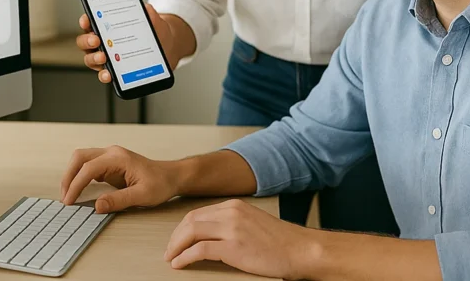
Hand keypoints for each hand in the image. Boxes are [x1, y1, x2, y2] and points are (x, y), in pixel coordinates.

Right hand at [60, 145, 181, 213]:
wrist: (171, 176)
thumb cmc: (160, 183)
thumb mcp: (142, 195)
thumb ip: (119, 200)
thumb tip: (97, 206)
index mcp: (118, 158)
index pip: (89, 168)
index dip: (76, 184)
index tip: (69, 201)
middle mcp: (111, 153)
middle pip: (80, 157)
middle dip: (68, 176)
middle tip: (65, 198)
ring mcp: (110, 157)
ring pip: (82, 160)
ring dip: (72, 176)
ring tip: (68, 196)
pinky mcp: (109, 164)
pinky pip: (88, 167)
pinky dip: (80, 177)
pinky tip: (78, 191)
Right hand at [76, 4, 173, 83]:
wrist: (167, 48)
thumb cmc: (155, 32)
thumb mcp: (153, 20)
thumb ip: (149, 13)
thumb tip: (146, 9)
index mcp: (108, 26)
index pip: (91, 22)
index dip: (85, 21)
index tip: (87, 20)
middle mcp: (104, 41)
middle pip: (85, 41)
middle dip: (88, 40)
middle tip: (96, 40)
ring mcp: (107, 57)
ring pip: (90, 58)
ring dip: (94, 58)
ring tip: (103, 58)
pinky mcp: (114, 71)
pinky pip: (104, 74)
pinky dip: (104, 75)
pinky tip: (109, 74)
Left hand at [164, 199, 315, 278]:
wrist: (300, 250)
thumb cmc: (280, 241)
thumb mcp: (252, 223)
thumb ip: (231, 223)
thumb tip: (208, 236)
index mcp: (234, 205)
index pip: (198, 213)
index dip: (182, 228)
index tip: (176, 240)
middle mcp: (231, 212)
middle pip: (190, 220)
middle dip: (175, 237)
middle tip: (169, 251)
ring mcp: (232, 229)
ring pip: (191, 232)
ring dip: (176, 246)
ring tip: (171, 258)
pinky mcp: (233, 247)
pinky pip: (200, 249)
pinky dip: (185, 257)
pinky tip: (180, 264)